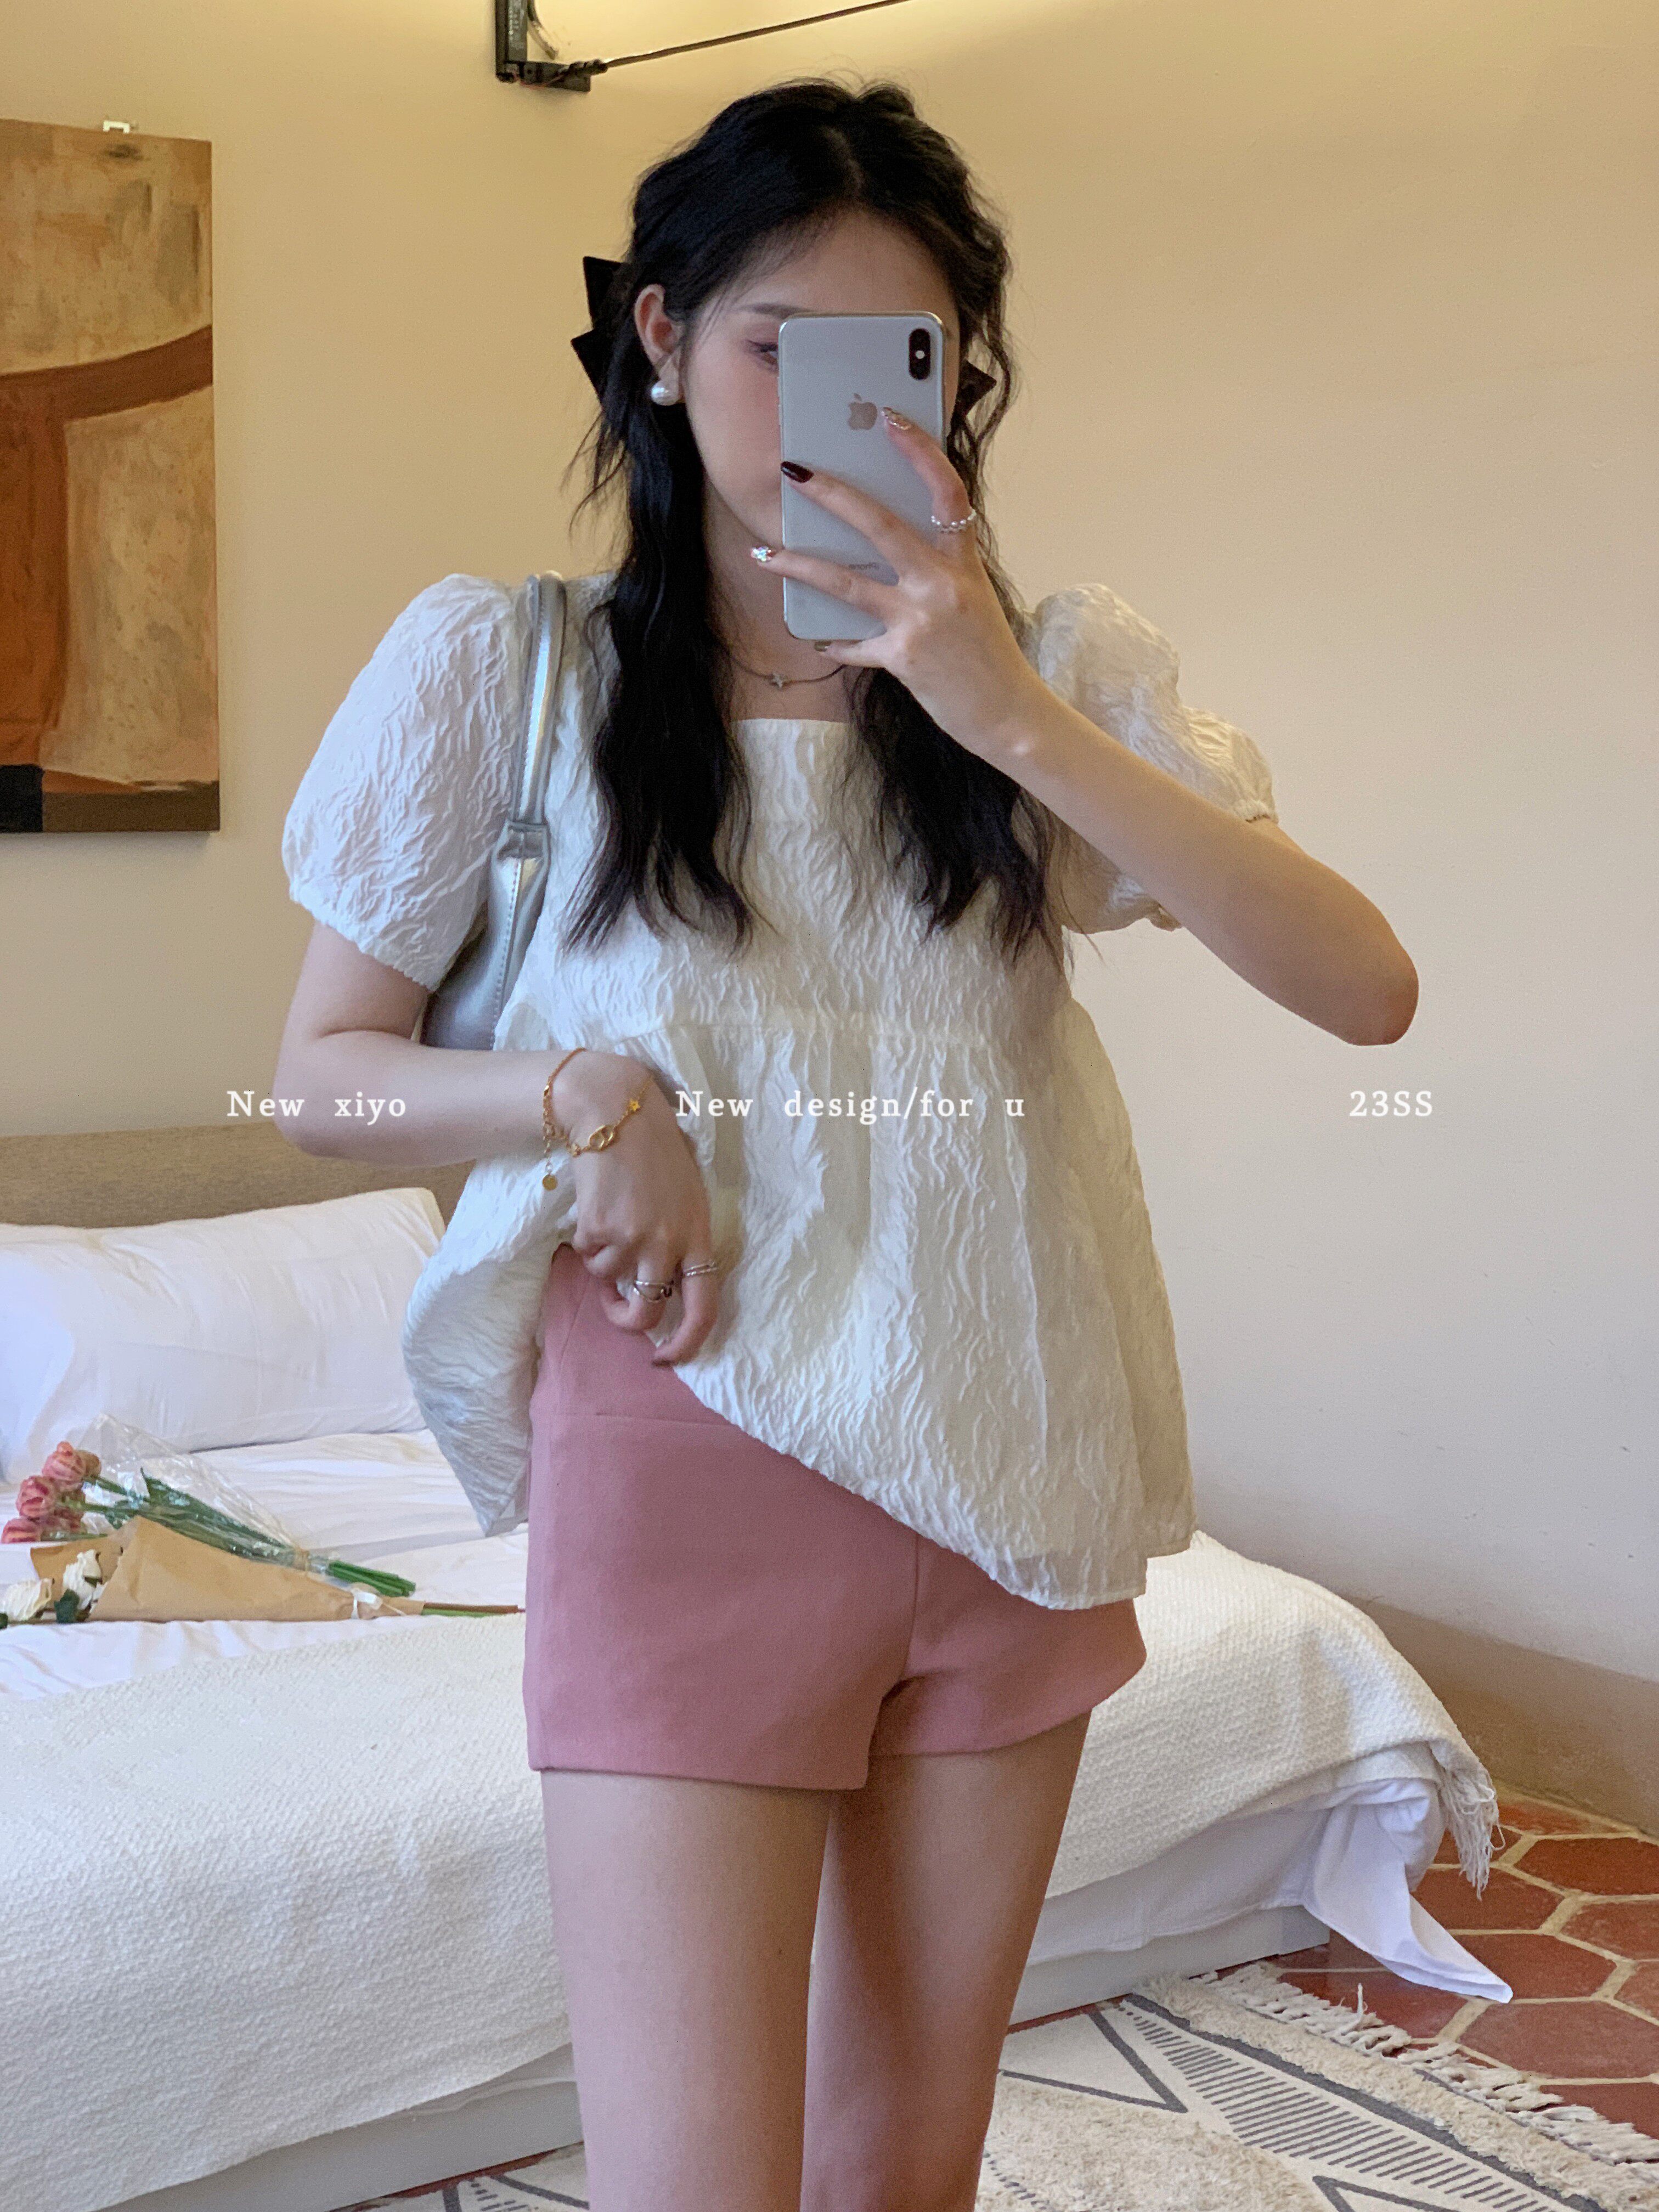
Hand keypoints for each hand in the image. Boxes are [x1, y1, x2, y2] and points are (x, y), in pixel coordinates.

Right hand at [550, 1050, 718, 1362]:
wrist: (616, 1111)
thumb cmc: (655, 1151)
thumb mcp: (686, 1195)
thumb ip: (681, 1239)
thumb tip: (660, 1285)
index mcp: (698, 1235)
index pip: (704, 1307)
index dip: (686, 1344)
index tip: (666, 1358)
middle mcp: (669, 1244)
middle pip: (646, 1314)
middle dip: (624, 1319)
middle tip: (614, 1304)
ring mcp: (633, 1238)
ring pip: (607, 1281)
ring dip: (601, 1263)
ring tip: (607, 1223)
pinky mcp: (599, 1228)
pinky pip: (586, 1256)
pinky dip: (585, 1241)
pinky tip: (595, 1208)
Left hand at [753, 409, 1047, 766]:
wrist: (1008, 715)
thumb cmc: (989, 656)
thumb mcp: (973, 599)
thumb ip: (938, 571)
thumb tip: (887, 549)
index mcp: (964, 562)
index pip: (945, 490)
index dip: (918, 450)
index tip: (889, 419)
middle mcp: (942, 584)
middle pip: (879, 525)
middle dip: (831, 494)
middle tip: (794, 472)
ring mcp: (920, 620)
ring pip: (846, 583)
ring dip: (797, 565)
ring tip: (762, 552)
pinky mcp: (902, 657)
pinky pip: (853, 644)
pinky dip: (834, 642)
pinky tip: (817, 638)